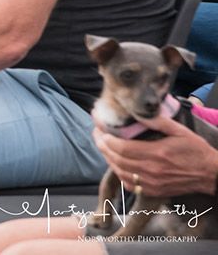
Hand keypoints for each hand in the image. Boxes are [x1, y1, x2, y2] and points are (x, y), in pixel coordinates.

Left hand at [94, 113, 217, 196]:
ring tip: (102, 146)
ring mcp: (151, 183)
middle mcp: (151, 170)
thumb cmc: (195, 150)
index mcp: (157, 153)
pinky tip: (115, 163)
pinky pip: (129, 184)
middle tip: (97, 134)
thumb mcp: (180, 131)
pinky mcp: (153, 191)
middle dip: (102, 145)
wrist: (210, 174)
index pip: (122, 147)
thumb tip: (138, 113)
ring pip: (120, 171)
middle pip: (117, 159)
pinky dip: (118, 172)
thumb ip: (158, 121)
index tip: (100, 129)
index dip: (106, 138)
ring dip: (107, 158)